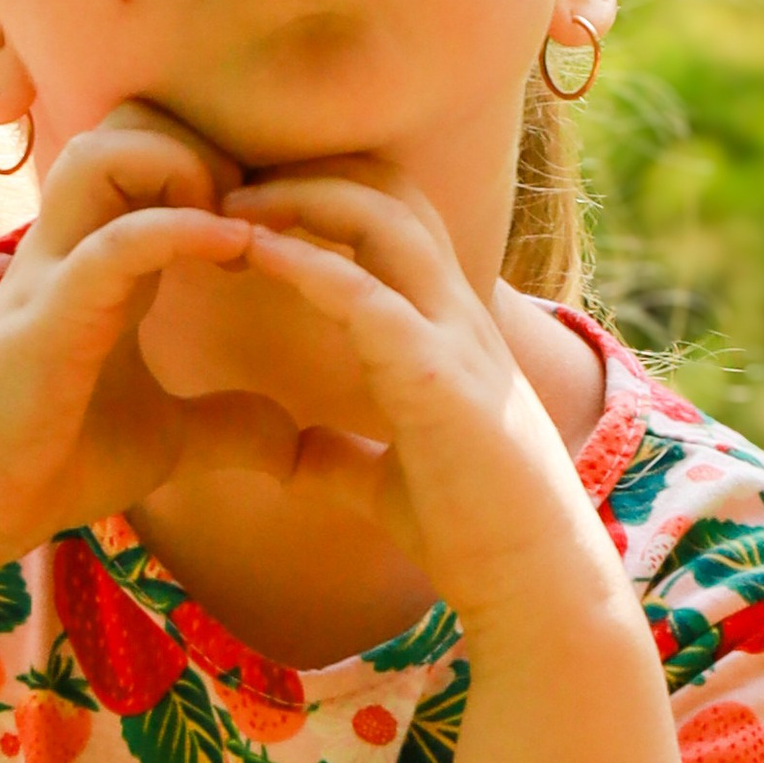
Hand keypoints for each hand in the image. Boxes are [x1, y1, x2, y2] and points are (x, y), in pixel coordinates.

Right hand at [0, 103, 303, 563]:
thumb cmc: (50, 461)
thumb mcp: (164, 438)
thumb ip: (224, 425)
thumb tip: (291, 444)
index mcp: (102, 259)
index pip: (147, 151)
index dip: (215, 164)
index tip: (270, 228)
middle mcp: (74, 247)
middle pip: (121, 123)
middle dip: (195, 144)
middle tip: (249, 216)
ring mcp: (55, 273)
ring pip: (102, 154)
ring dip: (179, 170)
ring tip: (232, 232)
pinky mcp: (50, 316)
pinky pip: (114, 241)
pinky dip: (178, 231)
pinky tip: (232, 253)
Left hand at [226, 164, 617, 622]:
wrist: (534, 588)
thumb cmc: (473, 536)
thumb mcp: (391, 483)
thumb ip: (344, 455)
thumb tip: (294, 454)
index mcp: (448, 331)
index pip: (396, 220)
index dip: (328, 197)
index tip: (251, 209)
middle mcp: (458, 316)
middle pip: (392, 194)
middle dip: (311, 174)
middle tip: (229, 183)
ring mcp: (454, 339)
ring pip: (384, 220)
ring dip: (302, 199)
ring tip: (230, 202)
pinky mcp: (439, 376)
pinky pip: (366, 292)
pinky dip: (306, 261)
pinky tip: (253, 250)